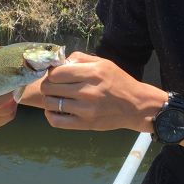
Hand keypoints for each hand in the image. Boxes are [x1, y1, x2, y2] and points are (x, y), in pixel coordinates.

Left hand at [40, 52, 166, 130]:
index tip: (55, 75)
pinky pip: (57, 121)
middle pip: (50, 87)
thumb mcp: (104, 63)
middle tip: (53, 86)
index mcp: (92, 73)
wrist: (136, 106)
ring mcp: (85, 110)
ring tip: (55, 97)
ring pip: (50, 104)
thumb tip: (60, 61)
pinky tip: (54, 110)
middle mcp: (87, 91)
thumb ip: (81, 59)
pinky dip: (50, 115)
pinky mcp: (85, 124)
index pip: (56, 73)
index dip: (51, 73)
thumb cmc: (119, 82)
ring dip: (48, 99)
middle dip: (47, 85)